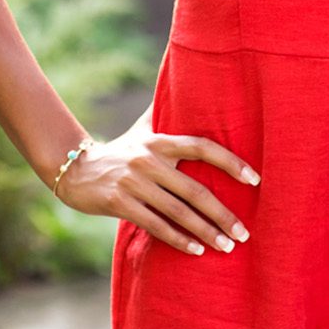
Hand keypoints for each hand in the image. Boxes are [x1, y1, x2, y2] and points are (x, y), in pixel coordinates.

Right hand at [54, 126, 258, 256]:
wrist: (74, 170)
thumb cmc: (120, 151)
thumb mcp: (143, 130)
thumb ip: (165, 112)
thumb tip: (186, 78)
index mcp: (161, 141)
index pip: (203, 148)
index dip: (231, 162)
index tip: (255, 179)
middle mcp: (149, 161)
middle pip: (195, 190)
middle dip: (223, 214)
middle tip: (244, 233)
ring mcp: (134, 183)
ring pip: (178, 212)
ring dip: (205, 231)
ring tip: (226, 246)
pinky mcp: (119, 203)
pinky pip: (155, 225)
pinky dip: (178, 239)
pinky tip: (196, 250)